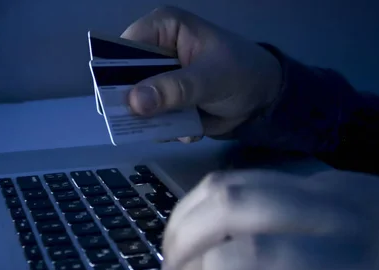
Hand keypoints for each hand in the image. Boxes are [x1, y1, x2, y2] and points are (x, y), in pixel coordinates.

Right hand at [121, 7, 282, 140]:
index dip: (113, 73)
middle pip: (124, 78)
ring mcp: (160, 79)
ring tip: (175, 127)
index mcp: (163, 29)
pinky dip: (168, 129)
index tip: (114, 100)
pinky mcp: (167, 102)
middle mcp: (156, 51)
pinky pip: (153, 119)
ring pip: (137, 104)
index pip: (123, 48)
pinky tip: (189, 131)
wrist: (265, 98)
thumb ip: (175, 89)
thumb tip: (136, 102)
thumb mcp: (210, 78)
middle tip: (142, 122)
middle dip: (133, 103)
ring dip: (152, 121)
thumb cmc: (242, 72)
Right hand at [157, 169, 378, 269]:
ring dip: (195, 207)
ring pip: (242, 177)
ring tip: (176, 242)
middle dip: (184, 233)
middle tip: (166, 268)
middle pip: (239, 201)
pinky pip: (258, 174)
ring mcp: (328, 184)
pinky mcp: (326, 174)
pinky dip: (218, 195)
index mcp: (351, 263)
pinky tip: (208, 219)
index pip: (260, 254)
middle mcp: (333, 212)